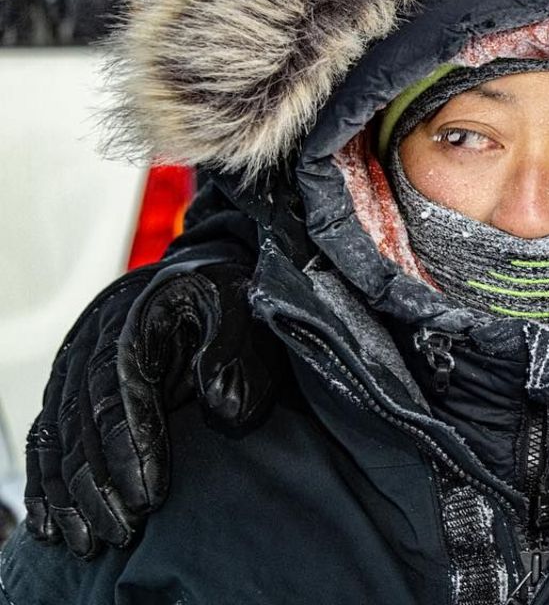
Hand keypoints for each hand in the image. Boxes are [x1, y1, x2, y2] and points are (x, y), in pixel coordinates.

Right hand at [24, 258, 272, 557]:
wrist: (194, 272)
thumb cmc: (222, 295)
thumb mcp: (239, 306)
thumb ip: (233, 350)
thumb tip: (224, 406)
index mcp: (133, 322)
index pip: (122, 390)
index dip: (131, 446)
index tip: (150, 494)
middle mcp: (90, 346)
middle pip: (84, 423)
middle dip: (101, 483)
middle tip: (124, 530)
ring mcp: (72, 368)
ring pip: (57, 438)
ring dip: (69, 495)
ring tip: (90, 542)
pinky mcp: (66, 389)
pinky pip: (45, 440)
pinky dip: (45, 485)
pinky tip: (50, 526)